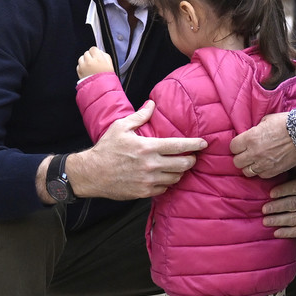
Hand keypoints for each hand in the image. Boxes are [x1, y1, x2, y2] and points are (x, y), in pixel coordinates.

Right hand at [66, 101, 206, 199]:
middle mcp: (150, 165)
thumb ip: (140, 116)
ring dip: (180, 172)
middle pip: (182, 164)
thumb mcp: (121, 127)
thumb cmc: (106, 148)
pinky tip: (165, 177)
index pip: (178, 146)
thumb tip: (152, 104)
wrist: (92, 173)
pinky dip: (168, 183)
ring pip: (175, 178)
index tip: (204, 143)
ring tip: (179, 166)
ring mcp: (148, 180)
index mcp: (147, 147)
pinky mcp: (143, 192)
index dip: (194, 144)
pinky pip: (164, 188)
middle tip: (192, 157)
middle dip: (191, 160)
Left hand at [77, 46, 114, 78]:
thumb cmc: (107, 78)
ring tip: (90, 67)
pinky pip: (78, 65)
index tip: (97, 55)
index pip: (93, 48)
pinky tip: (87, 71)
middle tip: (94, 62)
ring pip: (81, 58)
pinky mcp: (79, 71)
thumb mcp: (111, 65)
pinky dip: (82, 67)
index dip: (95, 52)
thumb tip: (100, 52)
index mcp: (98, 59)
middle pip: (87, 53)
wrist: (100, 89)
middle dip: (90, 56)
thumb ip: (105, 56)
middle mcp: (89, 61)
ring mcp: (83, 66)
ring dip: (85, 61)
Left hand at [230, 112, 295, 178]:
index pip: (232, 147)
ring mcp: (263, 164)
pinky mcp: (273, 171)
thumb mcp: (266, 120)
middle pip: (237, 162)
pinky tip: (265, 165)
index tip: (241, 145)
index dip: (237, 146)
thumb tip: (251, 134)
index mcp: (250, 138)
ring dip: (250, 166)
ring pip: (247, 171)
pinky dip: (261, 171)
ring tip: (255, 161)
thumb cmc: (285, 123)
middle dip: (241, 157)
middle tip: (247, 154)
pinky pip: (260, 175)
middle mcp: (254, 153)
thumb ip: (255, 129)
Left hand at [262, 165, 295, 237]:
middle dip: (276, 207)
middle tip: (263, 209)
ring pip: (294, 218)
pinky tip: (276, 233)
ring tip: (265, 221)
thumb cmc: (295, 179)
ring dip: (278, 220)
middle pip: (293, 204)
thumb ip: (286, 164)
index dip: (282, 190)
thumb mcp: (295, 169)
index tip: (270, 193)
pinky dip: (287, 233)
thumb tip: (269, 156)